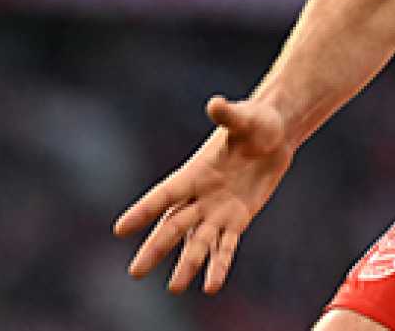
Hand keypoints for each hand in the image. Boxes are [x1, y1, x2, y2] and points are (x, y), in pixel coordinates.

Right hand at [113, 95, 294, 293]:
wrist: (275, 134)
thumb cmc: (256, 121)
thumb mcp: (245, 117)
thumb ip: (228, 116)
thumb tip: (216, 104)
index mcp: (194, 172)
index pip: (165, 195)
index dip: (144, 211)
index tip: (120, 229)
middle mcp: (200, 196)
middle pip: (174, 226)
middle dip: (155, 249)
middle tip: (135, 273)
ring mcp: (217, 211)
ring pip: (197, 243)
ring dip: (187, 265)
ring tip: (174, 289)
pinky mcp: (237, 220)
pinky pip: (226, 247)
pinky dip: (219, 266)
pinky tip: (211, 286)